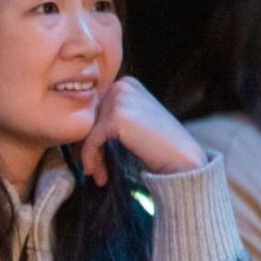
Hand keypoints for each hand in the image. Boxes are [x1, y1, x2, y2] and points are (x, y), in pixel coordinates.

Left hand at [78, 76, 203, 186]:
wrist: (182, 159)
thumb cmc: (158, 145)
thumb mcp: (133, 122)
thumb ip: (110, 117)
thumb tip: (78, 130)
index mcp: (126, 83)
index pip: (94, 110)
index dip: (91, 136)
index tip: (94, 160)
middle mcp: (122, 85)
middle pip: (88, 120)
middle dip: (91, 148)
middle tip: (96, 171)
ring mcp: (120, 99)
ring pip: (88, 131)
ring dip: (92, 158)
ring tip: (100, 176)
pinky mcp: (117, 117)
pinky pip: (91, 140)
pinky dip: (91, 159)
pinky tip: (98, 175)